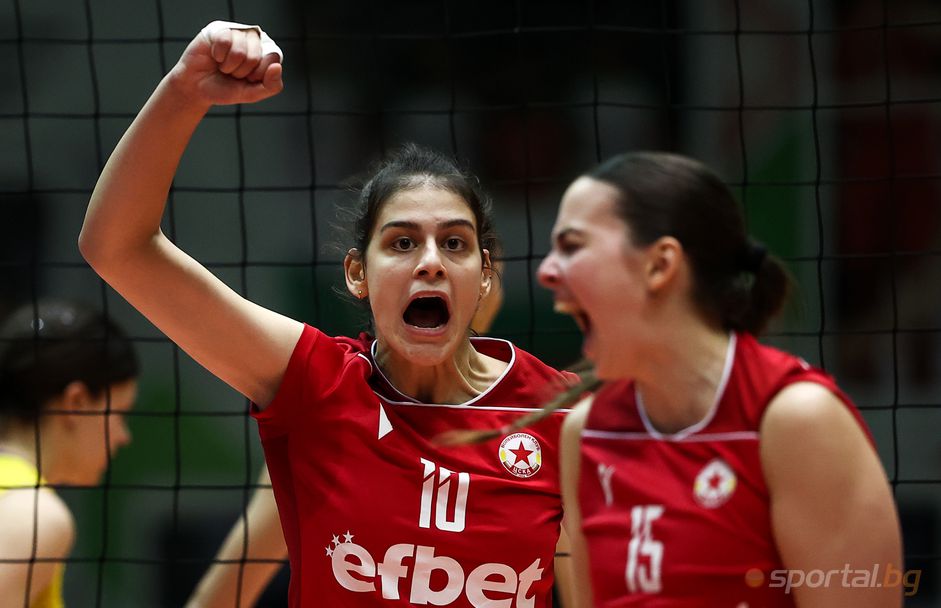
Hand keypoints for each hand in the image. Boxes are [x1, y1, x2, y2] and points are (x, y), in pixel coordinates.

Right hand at [168, 22, 282, 106]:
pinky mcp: (221, 28)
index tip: (248, 79)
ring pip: (240, 51)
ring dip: (228, 65)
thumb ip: (271, 86)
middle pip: (255, 57)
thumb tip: (277, 67)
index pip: (273, 60)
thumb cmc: (226, 88)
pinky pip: (225, 41)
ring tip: (223, 65)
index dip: (258, 75)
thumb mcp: (252, 94)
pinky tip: (215, 56)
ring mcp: (238, 32)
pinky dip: (218, 54)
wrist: (197, 87)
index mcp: (267, 53)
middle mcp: (255, 40)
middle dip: (241, 72)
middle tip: (232, 73)